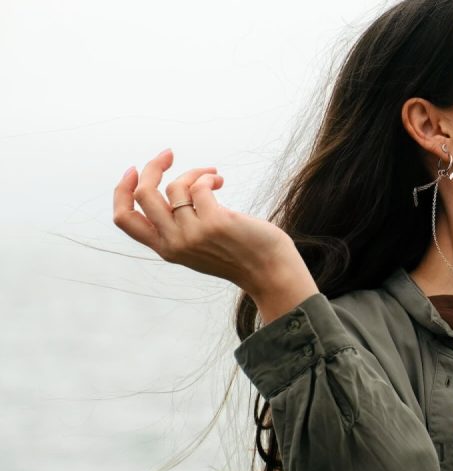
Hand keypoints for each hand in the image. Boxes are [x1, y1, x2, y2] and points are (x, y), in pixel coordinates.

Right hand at [112, 148, 316, 306]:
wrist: (268, 270)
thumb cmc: (238, 254)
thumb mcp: (197, 248)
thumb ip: (178, 228)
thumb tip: (171, 191)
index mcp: (165, 249)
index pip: (124, 219)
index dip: (122, 190)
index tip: (134, 169)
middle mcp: (174, 243)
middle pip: (143, 195)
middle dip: (152, 168)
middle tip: (167, 155)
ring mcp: (193, 233)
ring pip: (176, 186)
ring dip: (195, 172)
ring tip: (213, 177)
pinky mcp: (214, 222)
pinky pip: (200, 186)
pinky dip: (208, 177)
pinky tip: (220, 181)